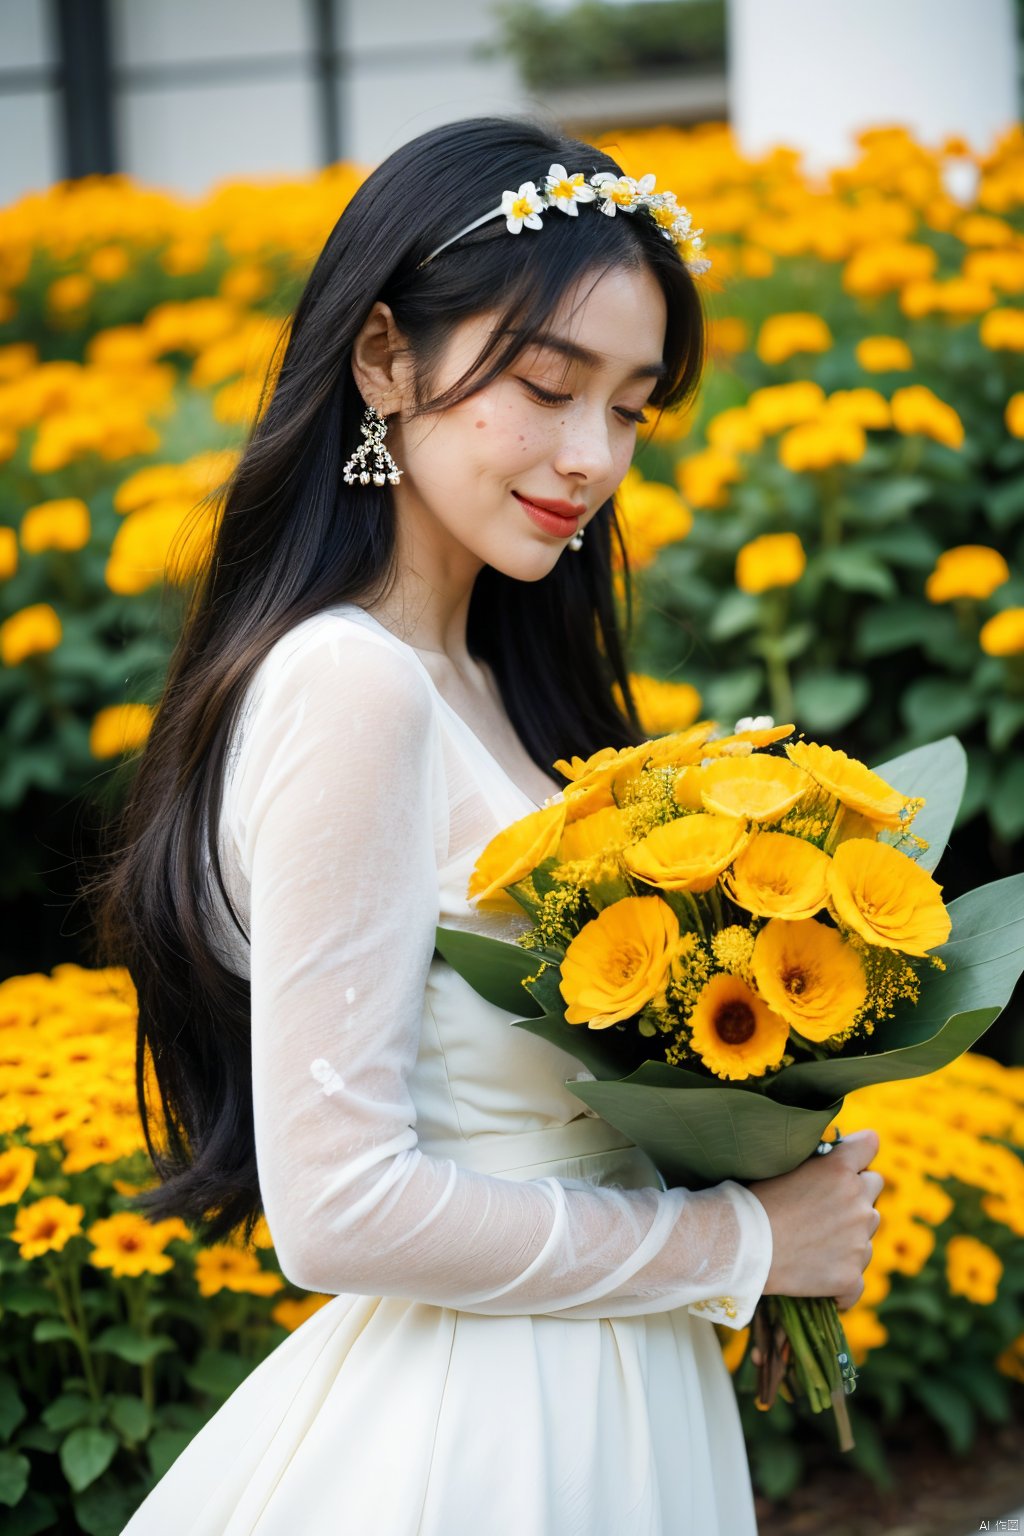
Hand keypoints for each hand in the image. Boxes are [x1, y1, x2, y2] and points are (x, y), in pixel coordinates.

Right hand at [744, 1128, 883, 1365]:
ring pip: (868, 1233)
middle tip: (826, 1207)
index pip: (868, 1144)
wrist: (741, 1247)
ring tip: (815, 1244)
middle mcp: (857, 1202)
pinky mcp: (851, 1276)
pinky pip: (856, 1282)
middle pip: (874, 1187)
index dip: (858, 1151)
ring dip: (851, 1236)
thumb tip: (828, 1161)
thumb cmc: (753, 1203)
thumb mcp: (784, 1167)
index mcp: (838, 1169)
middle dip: (857, 1192)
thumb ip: (816, 1163)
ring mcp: (858, 1242)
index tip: (847, 1160)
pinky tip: (818, 1279)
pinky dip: (841, 1282)